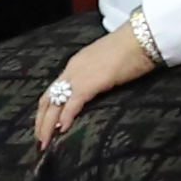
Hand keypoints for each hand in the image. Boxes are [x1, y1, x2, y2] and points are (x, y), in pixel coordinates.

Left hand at [25, 28, 158, 150]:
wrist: (141, 38)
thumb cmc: (131, 48)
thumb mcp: (108, 64)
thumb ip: (98, 76)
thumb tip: (99, 89)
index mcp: (76, 65)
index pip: (54, 90)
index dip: (46, 109)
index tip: (44, 125)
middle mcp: (72, 70)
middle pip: (47, 99)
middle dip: (40, 121)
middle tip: (39, 141)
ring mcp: (79, 76)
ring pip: (54, 104)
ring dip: (46, 125)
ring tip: (45, 143)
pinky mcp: (89, 83)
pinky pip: (71, 104)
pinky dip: (64, 118)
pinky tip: (61, 130)